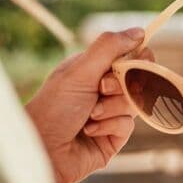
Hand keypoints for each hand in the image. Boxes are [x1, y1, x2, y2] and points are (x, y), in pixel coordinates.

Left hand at [25, 28, 149, 182]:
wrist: (42, 151)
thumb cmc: (53, 108)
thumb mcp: (80, 71)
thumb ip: (109, 47)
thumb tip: (140, 31)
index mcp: (94, 68)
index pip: (132, 56)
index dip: (137, 60)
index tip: (129, 64)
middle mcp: (103, 89)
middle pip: (139, 80)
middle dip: (121, 85)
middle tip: (101, 89)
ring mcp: (110, 113)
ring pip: (135, 102)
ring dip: (112, 107)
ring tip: (90, 115)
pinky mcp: (113, 137)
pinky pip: (129, 125)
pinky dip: (110, 126)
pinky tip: (90, 131)